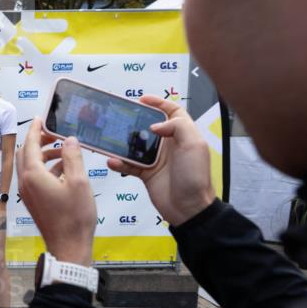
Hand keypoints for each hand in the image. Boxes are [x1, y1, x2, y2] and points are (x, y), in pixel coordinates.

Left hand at [16, 118, 95, 265]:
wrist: (69, 247)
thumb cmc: (74, 218)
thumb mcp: (79, 182)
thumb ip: (73, 157)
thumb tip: (70, 140)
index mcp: (33, 175)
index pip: (30, 144)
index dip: (36, 129)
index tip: (42, 119)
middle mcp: (26, 183)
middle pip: (26, 153)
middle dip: (39, 141)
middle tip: (55, 133)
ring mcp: (29, 193)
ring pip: (31, 166)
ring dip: (45, 155)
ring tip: (66, 150)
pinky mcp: (35, 201)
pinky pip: (36, 178)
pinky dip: (48, 168)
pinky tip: (66, 169)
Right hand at [106, 94, 214, 225]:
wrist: (188, 208)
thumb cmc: (195, 177)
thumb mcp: (194, 145)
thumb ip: (177, 126)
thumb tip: (155, 126)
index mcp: (183, 135)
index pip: (172, 112)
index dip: (159, 103)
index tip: (143, 99)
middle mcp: (169, 145)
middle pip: (149, 126)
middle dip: (135, 120)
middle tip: (120, 115)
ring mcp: (156, 159)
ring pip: (135, 144)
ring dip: (123, 142)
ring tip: (111, 137)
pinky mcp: (146, 173)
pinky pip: (129, 164)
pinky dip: (119, 162)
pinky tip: (113, 160)